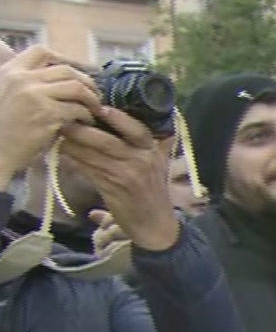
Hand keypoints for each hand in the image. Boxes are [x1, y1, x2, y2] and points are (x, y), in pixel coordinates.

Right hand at [0, 45, 99, 187]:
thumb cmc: (4, 129)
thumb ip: (25, 82)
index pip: (42, 52)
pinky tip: (87, 123)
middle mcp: (22, 79)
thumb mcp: (6, 95)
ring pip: (76, 87)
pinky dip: (87, 116)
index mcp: (10, 72)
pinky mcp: (47, 115)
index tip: (78, 73)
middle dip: (86, 82)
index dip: (65, 59)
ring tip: (94, 109)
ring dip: (91, 99)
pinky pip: (78, 109)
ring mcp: (34, 96)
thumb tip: (55, 75)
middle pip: (66, 70)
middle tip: (95, 95)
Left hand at [58, 107, 178, 250]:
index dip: (119, 118)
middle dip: (84, 129)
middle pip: (108, 141)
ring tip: (59, 134)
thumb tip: (137, 123)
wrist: (155, 224)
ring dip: (73, 144)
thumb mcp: (160, 164)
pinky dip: (74, 160)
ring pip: (93, 154)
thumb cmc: (154, 191)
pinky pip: (88, 169)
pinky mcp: (111, 188)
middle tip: (67, 119)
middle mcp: (141, 161)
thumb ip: (154, 143)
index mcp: (153, 152)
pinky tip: (64, 154)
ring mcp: (126, 175)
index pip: (137, 130)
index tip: (101, 107)